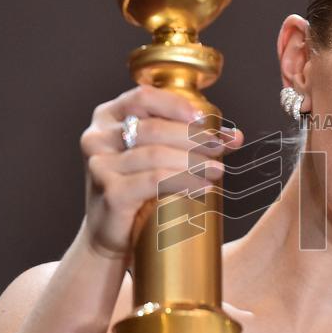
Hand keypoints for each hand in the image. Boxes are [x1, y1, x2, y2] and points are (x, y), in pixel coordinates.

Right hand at [77, 84, 244, 261]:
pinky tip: (203, 187)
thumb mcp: (155, 156)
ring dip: (193, 161)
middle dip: (194, 137)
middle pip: (153, 128)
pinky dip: (184, 181)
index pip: (142, 97)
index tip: (204, 118)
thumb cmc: (137, 190)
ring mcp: (100, 165)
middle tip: (219, 148)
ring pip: (156, 154)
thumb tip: (233, 135)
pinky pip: (154, 181)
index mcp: (107, 118)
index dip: (176, 104)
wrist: (112, 235)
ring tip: (217, 170)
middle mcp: (97, 138)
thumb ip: (186, 139)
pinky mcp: (110, 192)